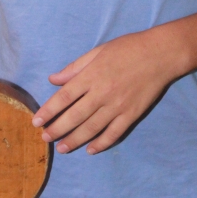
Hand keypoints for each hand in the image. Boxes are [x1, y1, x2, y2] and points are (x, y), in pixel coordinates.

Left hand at [32, 28, 180, 155]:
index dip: (49, 111)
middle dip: (57, 129)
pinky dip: (101, 143)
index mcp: (92, 75)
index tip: (36, 122)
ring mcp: (117, 106)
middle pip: (74, 116)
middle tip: (45, 138)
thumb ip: (75, 67)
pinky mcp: (131, 114)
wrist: (160, 54)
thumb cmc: (128, 48)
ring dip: (75, 140)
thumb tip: (53, 79)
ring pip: (92, 128)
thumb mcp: (98, 51)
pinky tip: (90, 149)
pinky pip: (114, 133)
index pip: (64, 97)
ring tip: (62, 148)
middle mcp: (102, 93)